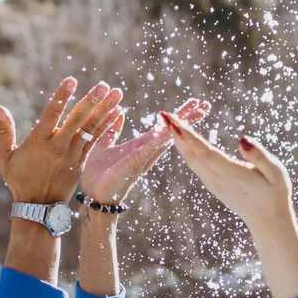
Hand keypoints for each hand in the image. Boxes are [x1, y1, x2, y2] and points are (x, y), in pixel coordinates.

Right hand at [0, 79, 121, 206]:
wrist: (38, 207)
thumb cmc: (18, 180)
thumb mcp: (4, 158)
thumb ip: (4, 131)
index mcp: (39, 143)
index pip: (52, 115)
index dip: (62, 96)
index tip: (72, 80)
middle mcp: (58, 148)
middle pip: (77, 121)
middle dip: (91, 102)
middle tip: (103, 85)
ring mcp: (72, 155)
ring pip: (90, 129)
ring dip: (104, 110)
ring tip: (116, 93)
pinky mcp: (81, 162)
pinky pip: (95, 141)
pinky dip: (106, 126)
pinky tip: (116, 112)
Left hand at [83, 97, 209, 204]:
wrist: (93, 194)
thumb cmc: (97, 174)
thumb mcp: (104, 146)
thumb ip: (112, 131)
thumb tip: (119, 113)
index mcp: (140, 146)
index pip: (164, 127)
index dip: (178, 116)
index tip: (193, 103)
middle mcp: (147, 151)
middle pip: (173, 131)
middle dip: (189, 118)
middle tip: (204, 105)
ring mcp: (144, 156)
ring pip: (168, 137)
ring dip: (183, 124)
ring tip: (198, 111)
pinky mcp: (137, 162)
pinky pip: (152, 147)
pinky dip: (163, 137)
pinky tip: (175, 128)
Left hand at [166, 113, 294, 231]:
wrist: (268, 220)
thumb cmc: (275, 194)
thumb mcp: (276, 172)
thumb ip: (259, 155)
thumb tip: (242, 139)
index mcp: (232, 174)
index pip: (205, 153)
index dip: (188, 137)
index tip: (174, 123)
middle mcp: (218, 180)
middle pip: (192, 155)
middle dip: (177, 134)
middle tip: (164, 114)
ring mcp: (213, 184)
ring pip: (191, 160)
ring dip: (179, 141)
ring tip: (170, 122)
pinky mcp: (213, 185)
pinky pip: (195, 165)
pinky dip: (186, 150)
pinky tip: (182, 140)